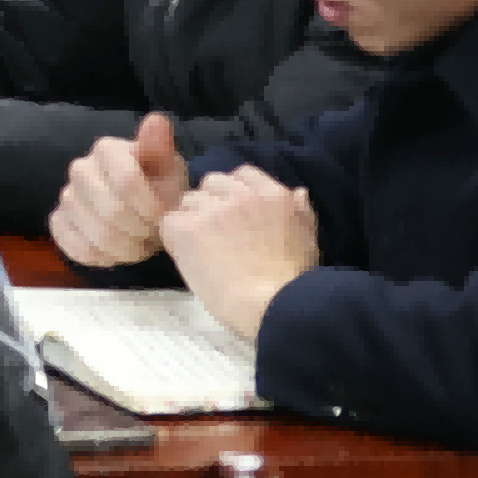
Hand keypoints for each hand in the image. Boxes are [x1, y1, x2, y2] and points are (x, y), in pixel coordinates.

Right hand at [52, 112, 195, 268]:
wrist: (143, 207)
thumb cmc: (159, 184)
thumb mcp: (169, 166)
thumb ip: (161, 146)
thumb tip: (156, 121)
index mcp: (107, 149)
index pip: (127, 182)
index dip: (151, 208)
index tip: (166, 217)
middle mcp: (80, 168)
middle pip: (111, 213)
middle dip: (141, 232)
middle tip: (155, 234)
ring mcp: (66, 196)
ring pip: (96, 235)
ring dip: (127, 248)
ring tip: (141, 244)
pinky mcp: (58, 222)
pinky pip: (76, 248)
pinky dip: (103, 256)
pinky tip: (118, 251)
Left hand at [165, 168, 321, 341]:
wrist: (268, 303)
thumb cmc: (292, 279)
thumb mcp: (308, 239)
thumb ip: (300, 211)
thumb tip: (297, 191)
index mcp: (271, 194)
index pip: (243, 174)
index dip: (234, 193)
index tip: (234, 214)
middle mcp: (240, 194)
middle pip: (212, 183)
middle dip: (212, 202)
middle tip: (215, 232)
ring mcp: (211, 209)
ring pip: (188, 200)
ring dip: (192, 218)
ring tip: (202, 247)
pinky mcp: (186, 226)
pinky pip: (169, 220)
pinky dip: (174, 236)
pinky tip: (186, 255)